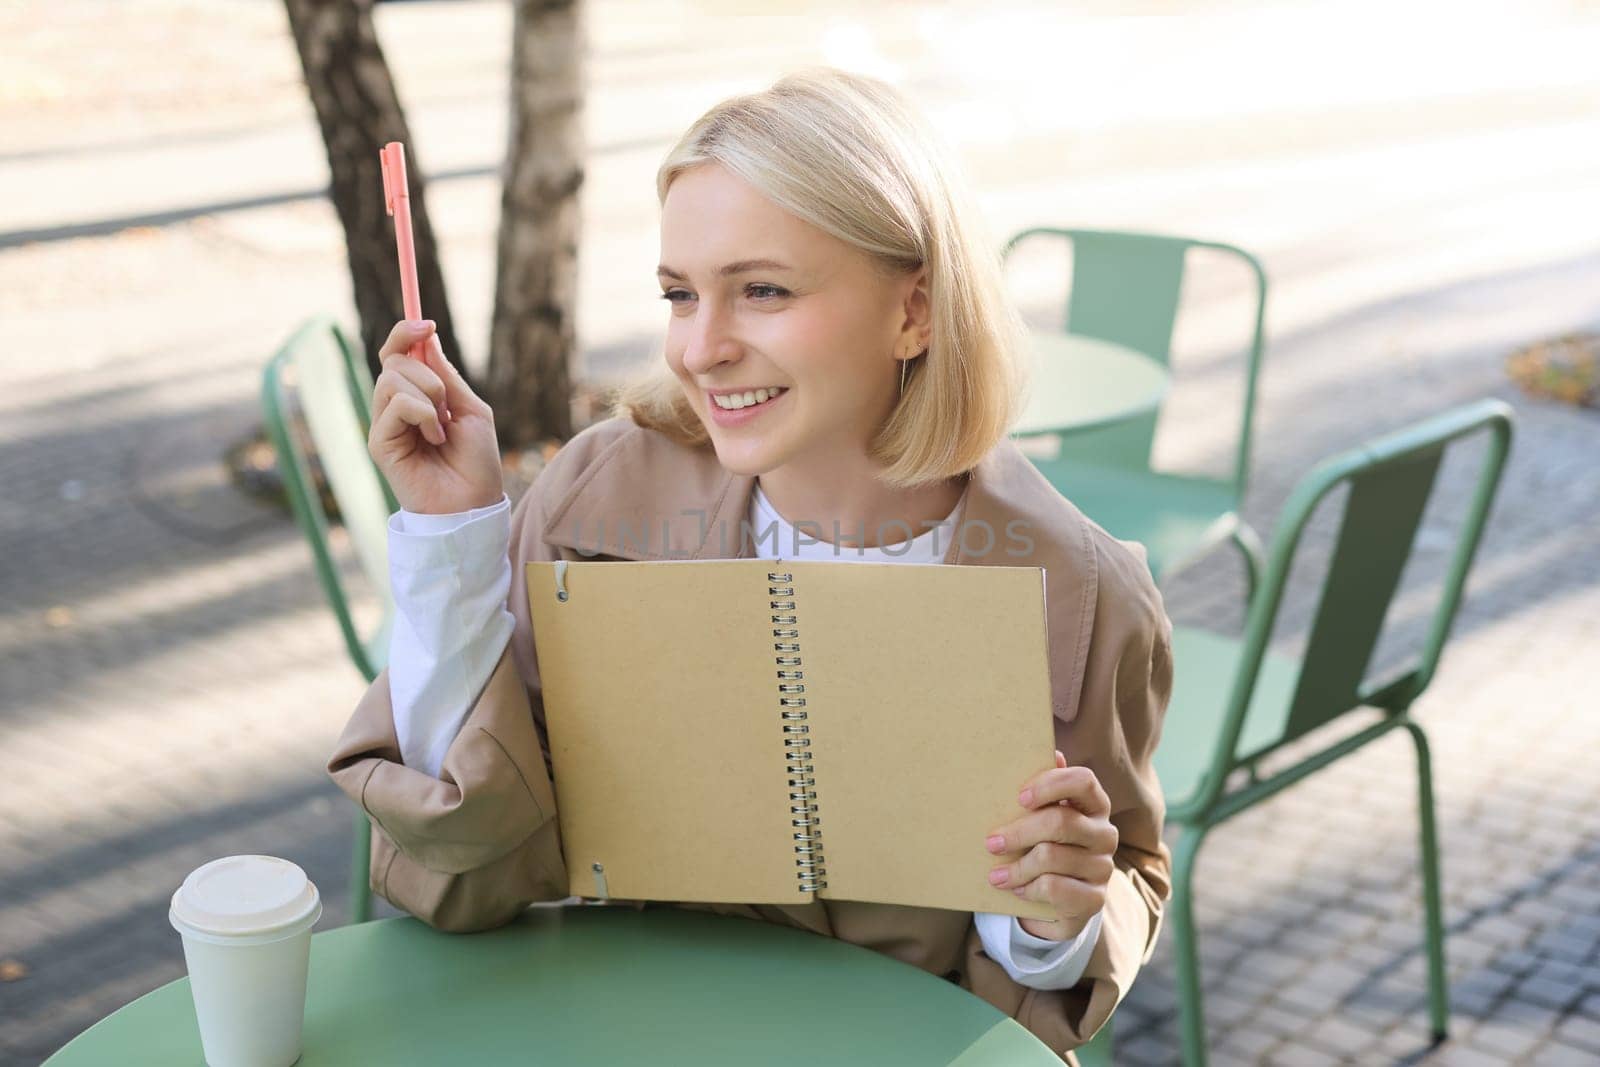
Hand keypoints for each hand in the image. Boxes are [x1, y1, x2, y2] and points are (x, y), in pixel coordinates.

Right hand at [368, 320, 504, 514]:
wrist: (473, 502)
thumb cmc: (476, 463)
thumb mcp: (470, 409)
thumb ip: (446, 376)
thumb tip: (427, 338)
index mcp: (416, 398)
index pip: (396, 354)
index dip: (405, 334)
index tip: (427, 324)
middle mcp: (395, 409)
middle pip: (393, 360)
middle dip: (428, 374)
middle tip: (447, 406)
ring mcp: (384, 425)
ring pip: (392, 378)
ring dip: (428, 395)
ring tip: (442, 427)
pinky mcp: (379, 443)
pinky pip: (394, 404)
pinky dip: (422, 414)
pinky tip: (434, 439)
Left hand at [986, 751, 1117, 941]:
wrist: (1059, 903)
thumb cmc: (1046, 848)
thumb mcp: (1042, 819)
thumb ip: (1045, 791)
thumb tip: (1053, 753)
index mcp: (1094, 805)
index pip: (1084, 781)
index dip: (1051, 784)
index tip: (1020, 797)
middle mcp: (1105, 833)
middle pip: (1060, 822)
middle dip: (1019, 832)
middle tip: (991, 843)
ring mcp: (1103, 866)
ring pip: (1051, 857)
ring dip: (1016, 867)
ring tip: (996, 875)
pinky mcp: (1095, 898)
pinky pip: (1054, 887)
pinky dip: (1029, 888)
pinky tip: (1017, 889)